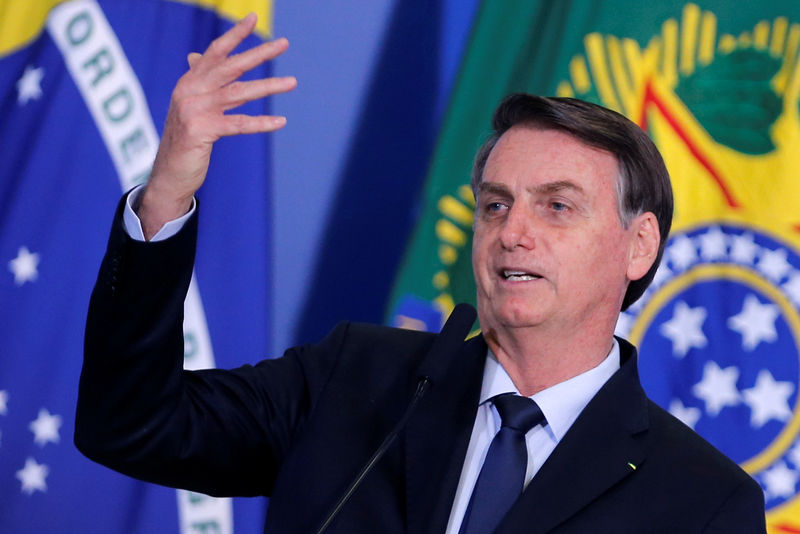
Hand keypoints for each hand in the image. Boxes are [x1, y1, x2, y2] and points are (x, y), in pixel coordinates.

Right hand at [138, 13, 295, 238]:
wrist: (169, 174)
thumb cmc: (185, 139)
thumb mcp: (190, 106)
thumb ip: (198, 82)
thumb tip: (195, 57)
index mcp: (189, 82)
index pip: (215, 52)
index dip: (234, 35)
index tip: (252, 18)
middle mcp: (190, 91)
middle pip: (231, 67)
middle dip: (259, 54)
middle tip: (284, 44)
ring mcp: (194, 110)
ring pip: (239, 93)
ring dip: (269, 86)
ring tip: (292, 82)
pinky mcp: (201, 131)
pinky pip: (238, 124)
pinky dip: (261, 123)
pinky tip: (281, 121)